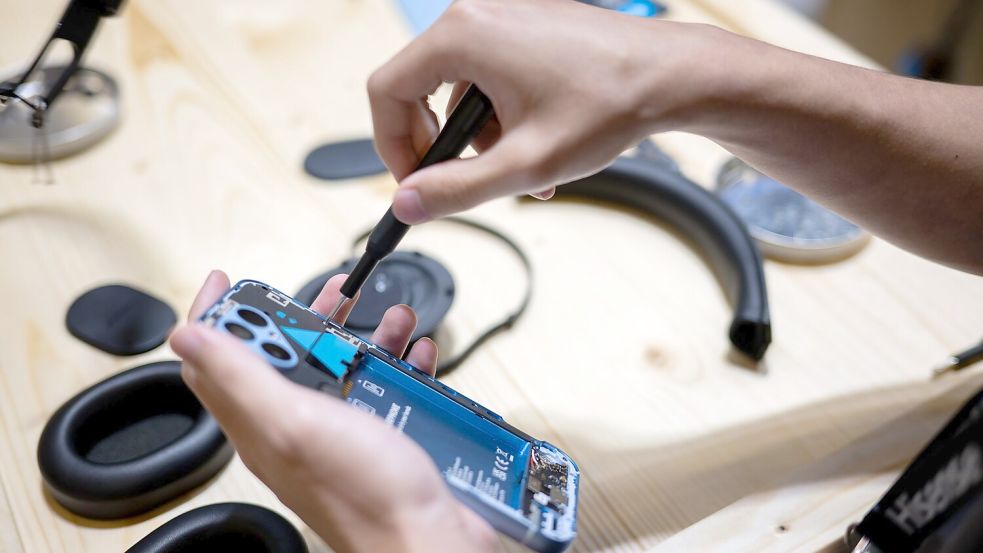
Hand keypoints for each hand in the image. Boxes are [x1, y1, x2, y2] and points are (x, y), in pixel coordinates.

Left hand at [170, 271, 497, 552]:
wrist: (428, 542)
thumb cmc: (367, 495)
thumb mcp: (294, 422)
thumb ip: (241, 376)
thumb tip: (186, 335)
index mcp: (260, 424)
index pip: (214, 365)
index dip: (213, 316)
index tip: (226, 279)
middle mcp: (294, 429)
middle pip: (280, 360)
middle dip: (300, 316)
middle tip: (328, 290)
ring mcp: (338, 435)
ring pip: (336, 369)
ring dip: (357, 335)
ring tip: (386, 313)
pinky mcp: (379, 441)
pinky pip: (381, 390)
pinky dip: (396, 364)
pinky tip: (414, 353)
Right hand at [368, 0, 717, 222]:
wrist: (673, 76)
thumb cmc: (610, 104)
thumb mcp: (525, 162)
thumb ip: (456, 189)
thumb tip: (406, 204)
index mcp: (463, 35)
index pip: (387, 90)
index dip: (392, 146)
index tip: (414, 183)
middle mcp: (477, 16)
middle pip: (420, 90)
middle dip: (445, 147)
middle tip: (467, 184)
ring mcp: (504, 17)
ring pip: (461, 91)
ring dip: (482, 140)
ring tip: (526, 172)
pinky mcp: (526, 27)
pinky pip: (491, 77)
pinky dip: (504, 118)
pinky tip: (540, 147)